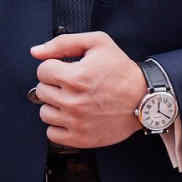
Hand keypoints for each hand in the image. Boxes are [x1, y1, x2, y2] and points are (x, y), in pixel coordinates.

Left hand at [30, 32, 146, 147]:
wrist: (144, 99)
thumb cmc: (122, 71)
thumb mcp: (98, 44)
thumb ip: (63, 43)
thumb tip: (36, 52)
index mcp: (76, 77)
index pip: (42, 71)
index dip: (55, 67)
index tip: (68, 70)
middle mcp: (74, 101)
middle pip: (41, 91)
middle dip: (55, 86)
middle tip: (73, 85)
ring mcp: (76, 122)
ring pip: (44, 113)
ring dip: (56, 106)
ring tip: (74, 101)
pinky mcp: (80, 138)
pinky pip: (52, 134)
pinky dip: (60, 126)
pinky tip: (74, 117)